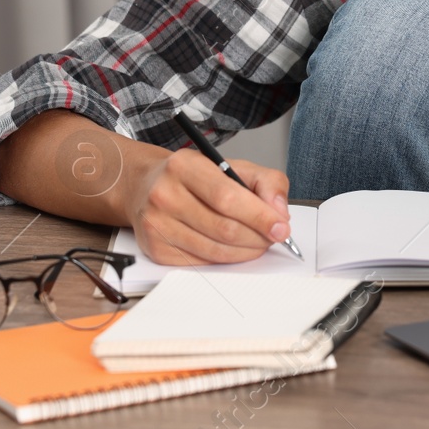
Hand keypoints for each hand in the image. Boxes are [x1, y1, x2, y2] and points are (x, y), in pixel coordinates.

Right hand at [125, 148, 291, 265]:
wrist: (147, 185)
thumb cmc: (194, 176)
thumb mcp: (231, 165)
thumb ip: (265, 182)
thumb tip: (279, 212)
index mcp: (184, 166)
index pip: (228, 197)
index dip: (259, 216)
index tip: (281, 228)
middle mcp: (165, 194)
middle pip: (224, 228)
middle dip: (257, 237)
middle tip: (272, 236)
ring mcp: (156, 223)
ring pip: (215, 250)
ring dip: (245, 251)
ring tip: (257, 242)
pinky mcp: (155, 248)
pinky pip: (201, 262)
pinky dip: (225, 259)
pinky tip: (232, 247)